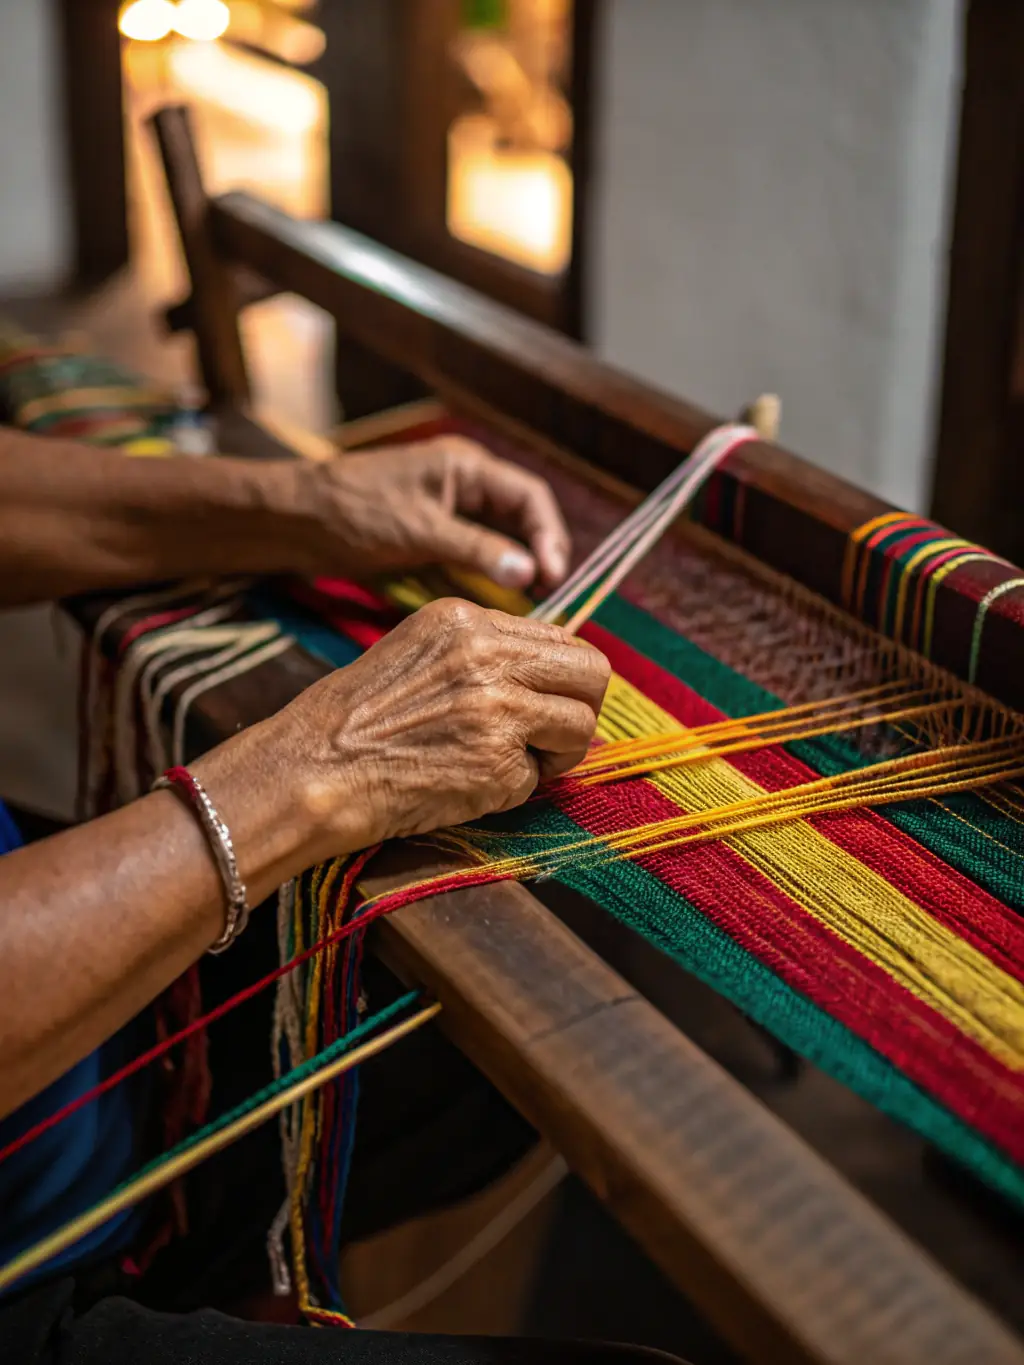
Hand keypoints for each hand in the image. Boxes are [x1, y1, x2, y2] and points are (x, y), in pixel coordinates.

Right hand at [253, 598, 608, 863]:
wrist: (314, 769)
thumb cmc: (357, 718)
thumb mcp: (419, 651)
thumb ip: (482, 649)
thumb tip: (551, 662)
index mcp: (466, 620)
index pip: (562, 638)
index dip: (562, 678)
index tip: (544, 701)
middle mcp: (486, 655)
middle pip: (592, 672)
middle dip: (580, 709)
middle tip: (552, 737)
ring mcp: (496, 710)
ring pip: (580, 725)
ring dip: (558, 753)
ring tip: (514, 765)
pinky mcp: (497, 765)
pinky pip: (541, 778)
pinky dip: (516, 789)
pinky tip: (471, 785)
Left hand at [294, 436, 569, 589]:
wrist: (294, 519)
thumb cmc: (352, 512)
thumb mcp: (419, 531)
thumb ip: (476, 549)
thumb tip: (529, 572)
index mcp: (466, 466)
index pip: (529, 496)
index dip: (549, 534)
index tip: (553, 575)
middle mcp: (463, 483)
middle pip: (521, 516)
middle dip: (539, 551)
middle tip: (550, 595)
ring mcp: (447, 508)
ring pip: (500, 536)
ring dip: (517, 564)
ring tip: (532, 602)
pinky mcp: (431, 533)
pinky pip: (475, 550)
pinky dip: (490, 571)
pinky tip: (498, 597)